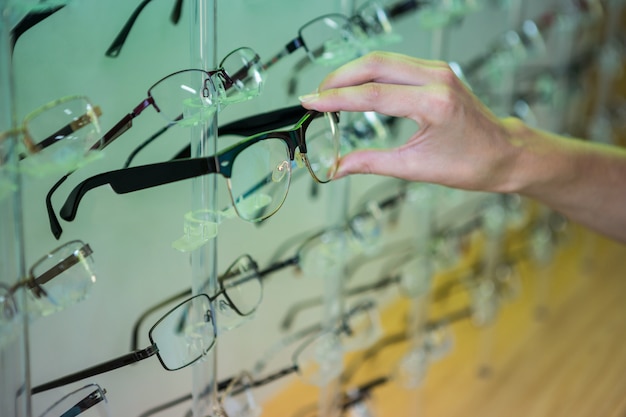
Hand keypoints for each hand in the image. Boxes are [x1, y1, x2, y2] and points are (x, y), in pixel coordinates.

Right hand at [299, 51, 524, 192]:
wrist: (505, 153)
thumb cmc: (470, 164)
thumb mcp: (415, 167)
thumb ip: (371, 163)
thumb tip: (336, 168)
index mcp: (433, 104)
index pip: (372, 94)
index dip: (336, 98)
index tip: (309, 102)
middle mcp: (437, 78)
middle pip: (374, 64)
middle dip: (339, 78)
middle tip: (315, 96)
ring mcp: (438, 70)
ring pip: (383, 59)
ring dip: (352, 73)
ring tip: (329, 93)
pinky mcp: (437, 71)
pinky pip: (396, 64)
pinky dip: (370, 73)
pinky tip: (356, 86)